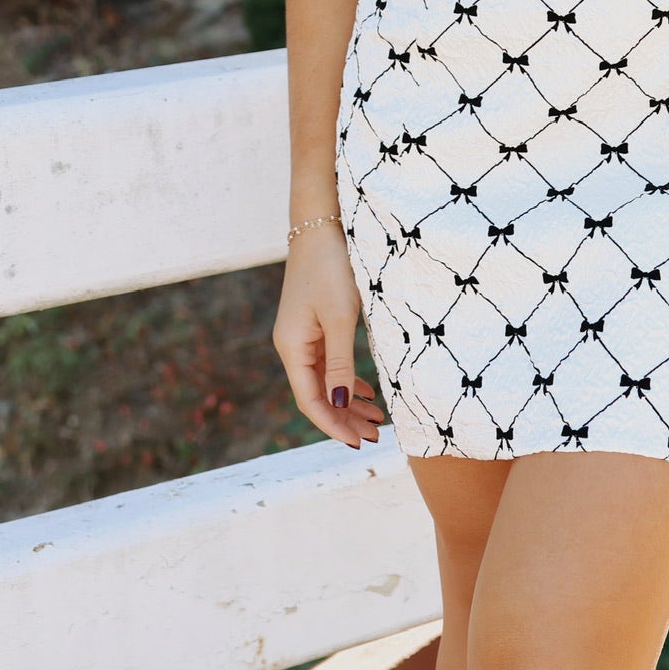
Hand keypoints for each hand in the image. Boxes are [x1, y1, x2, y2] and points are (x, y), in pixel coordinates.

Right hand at [272, 223, 385, 447]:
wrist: (320, 225)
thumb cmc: (331, 268)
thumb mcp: (341, 317)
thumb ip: (341, 362)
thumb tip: (341, 403)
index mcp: (292, 347)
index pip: (310, 401)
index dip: (334, 426)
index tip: (360, 443)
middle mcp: (292, 345)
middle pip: (316, 395)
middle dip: (344, 419)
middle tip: (375, 437)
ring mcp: (302, 335)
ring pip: (324, 380)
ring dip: (347, 402)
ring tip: (376, 421)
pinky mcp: (313, 324)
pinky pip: (327, 363)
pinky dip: (346, 380)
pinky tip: (365, 391)